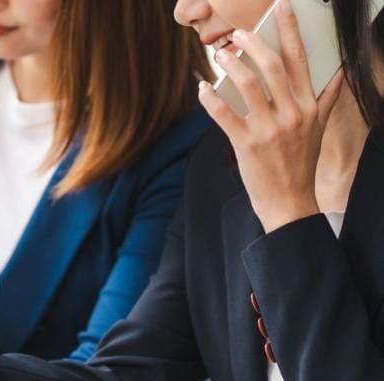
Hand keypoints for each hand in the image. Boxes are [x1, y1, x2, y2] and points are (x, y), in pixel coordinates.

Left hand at [197, 0, 344, 232]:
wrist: (289, 200)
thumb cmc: (299, 161)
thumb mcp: (318, 127)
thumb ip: (326, 97)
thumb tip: (338, 70)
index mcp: (310, 105)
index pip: (301, 59)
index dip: (290, 30)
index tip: (281, 7)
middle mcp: (292, 113)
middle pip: (273, 65)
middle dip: (253, 43)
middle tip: (236, 33)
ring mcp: (269, 129)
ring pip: (248, 85)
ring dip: (230, 65)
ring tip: (219, 55)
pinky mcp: (247, 145)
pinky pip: (224, 114)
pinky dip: (210, 98)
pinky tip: (202, 89)